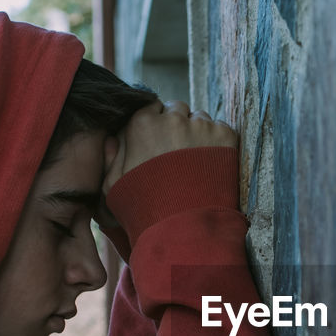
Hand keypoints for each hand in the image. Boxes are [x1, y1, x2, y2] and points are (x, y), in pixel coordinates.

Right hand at [101, 99, 237, 198]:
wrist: (184, 227)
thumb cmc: (145, 209)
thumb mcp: (113, 186)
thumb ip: (110, 158)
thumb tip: (112, 138)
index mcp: (142, 124)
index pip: (152, 107)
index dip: (156, 123)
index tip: (159, 141)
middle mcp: (172, 118)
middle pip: (177, 109)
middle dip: (177, 125)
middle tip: (178, 153)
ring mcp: (201, 126)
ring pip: (200, 118)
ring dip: (198, 133)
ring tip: (196, 163)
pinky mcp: (225, 136)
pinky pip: (221, 129)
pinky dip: (219, 143)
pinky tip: (211, 166)